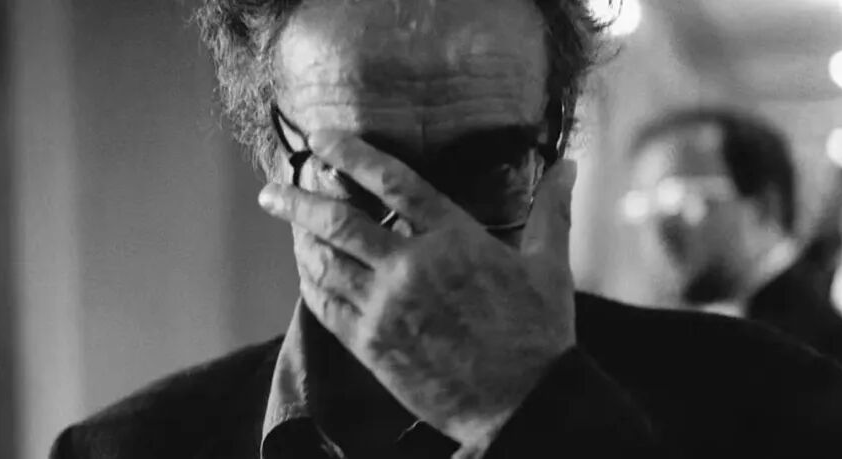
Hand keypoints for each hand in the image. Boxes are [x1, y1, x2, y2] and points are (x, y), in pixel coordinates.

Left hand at [257, 131, 577, 449]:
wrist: (523, 403)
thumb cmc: (540, 334)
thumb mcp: (551, 266)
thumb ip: (551, 211)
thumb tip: (570, 164)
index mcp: (454, 238)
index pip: (393, 182)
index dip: (351, 154)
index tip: (321, 140)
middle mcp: (412, 265)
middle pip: (340, 220)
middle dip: (298, 199)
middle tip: (271, 188)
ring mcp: (388, 306)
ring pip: (325, 261)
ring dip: (299, 237)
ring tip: (285, 221)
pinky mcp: (373, 344)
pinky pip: (326, 305)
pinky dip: (310, 280)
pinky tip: (306, 268)